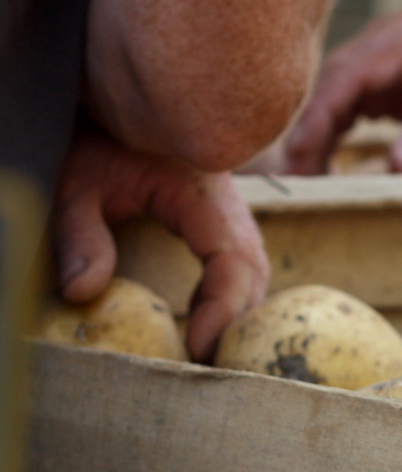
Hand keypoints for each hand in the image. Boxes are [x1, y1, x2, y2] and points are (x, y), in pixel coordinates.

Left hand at [53, 124, 269, 361]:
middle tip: (211, 369)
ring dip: (240, 313)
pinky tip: (209, 324)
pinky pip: (240, 264)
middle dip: (241, 323)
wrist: (109, 103)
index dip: (224, 310)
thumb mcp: (75, 182)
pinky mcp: (219, 219)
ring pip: (254, 270)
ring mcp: (229, 212)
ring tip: (213, 354)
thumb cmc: (92, 138)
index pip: (234, 261)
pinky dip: (233, 297)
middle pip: (256, 272)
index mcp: (205, 193)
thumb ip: (81, 234)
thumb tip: (83, 292)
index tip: (201, 348)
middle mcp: (228, 206)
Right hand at [285, 8, 401, 174]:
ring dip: (317, 136)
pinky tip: (322, 167)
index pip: (351, 72)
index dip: (320, 112)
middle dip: (309, 130)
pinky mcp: (386, 84)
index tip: (300, 151)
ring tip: (305, 181)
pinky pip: (348, 107)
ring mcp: (384, 62)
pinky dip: (333, 135)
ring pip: (335, 97)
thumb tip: (398, 167)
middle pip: (332, 84)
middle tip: (293, 178)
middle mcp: (387, 44)